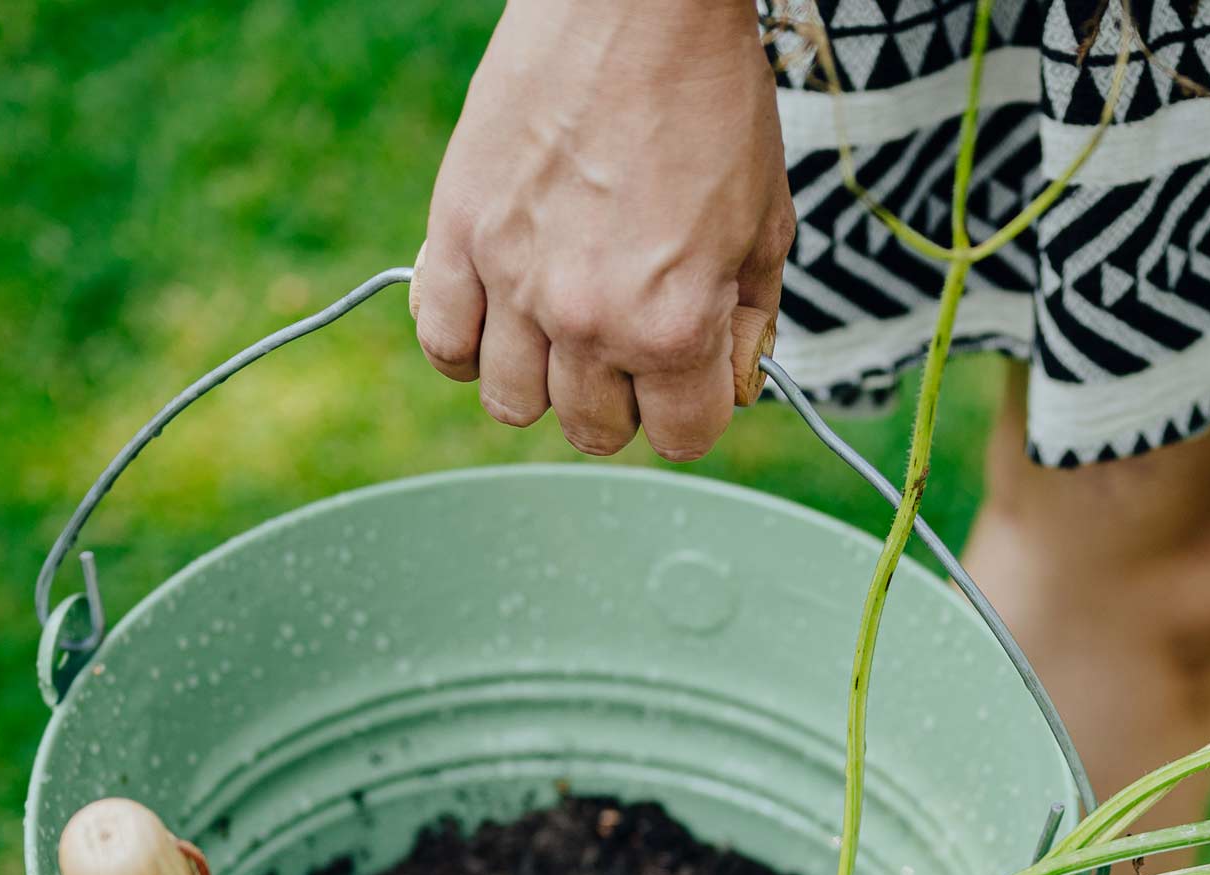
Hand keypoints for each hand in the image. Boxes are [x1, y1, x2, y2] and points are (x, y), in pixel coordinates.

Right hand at [413, 0, 793, 461]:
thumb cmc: (711, 100)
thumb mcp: (767, 221)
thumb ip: (752, 318)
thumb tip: (733, 380)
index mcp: (673, 326)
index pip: (681, 438)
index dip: (692, 409)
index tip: (689, 374)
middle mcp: (588, 320)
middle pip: (592, 430)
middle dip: (619, 399)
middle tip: (627, 342)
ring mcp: (514, 281)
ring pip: (512, 402)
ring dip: (542, 380)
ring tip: (560, 329)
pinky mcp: (459, 235)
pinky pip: (443, 342)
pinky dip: (466, 344)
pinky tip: (497, 314)